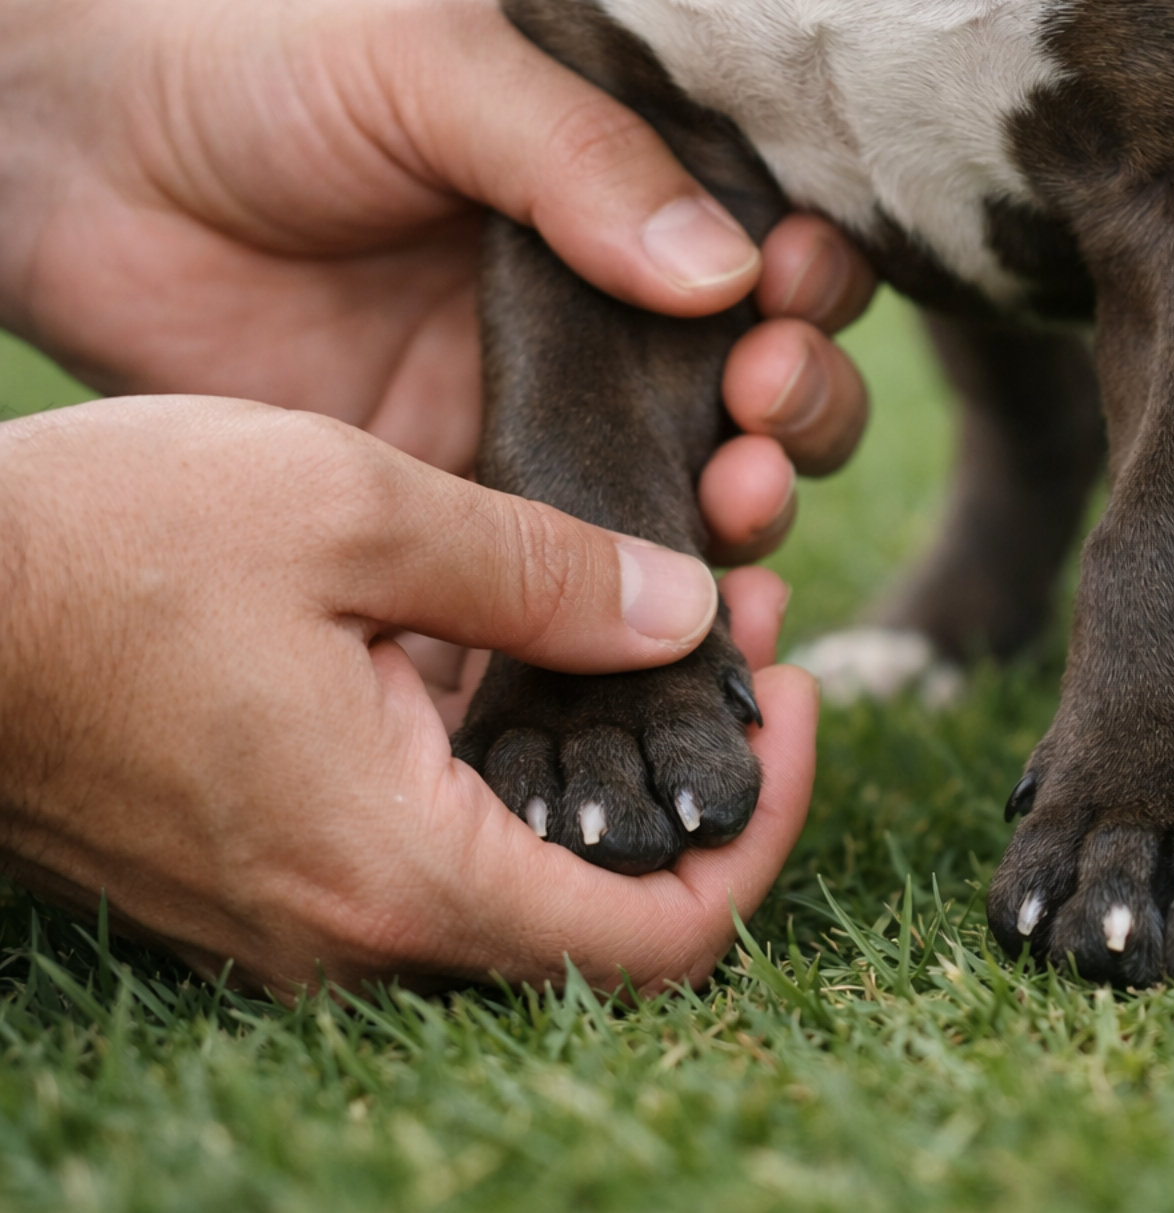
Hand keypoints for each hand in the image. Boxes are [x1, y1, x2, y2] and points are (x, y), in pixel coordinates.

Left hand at [0, 0, 873, 562]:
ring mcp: (544, 425)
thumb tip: (729, 275)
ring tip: (735, 501)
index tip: (788, 297)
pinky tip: (667, 613)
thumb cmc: (263, 82)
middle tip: (761, 408)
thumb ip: (581, 159)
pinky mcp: (468, 513)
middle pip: (766, 390)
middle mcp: (607, 321)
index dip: (811, 285)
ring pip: (699, 495)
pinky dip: (643, 609)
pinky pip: (579, 579)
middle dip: (801, 409)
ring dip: (752, 509)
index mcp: (624, 198)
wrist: (87, 176)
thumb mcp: (435, 74)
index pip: (771, 252)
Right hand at [0, 397, 815, 992]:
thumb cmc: (105, 547)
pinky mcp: (264, 874)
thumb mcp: (352, 511)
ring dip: (609, 764)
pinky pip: (434, 856)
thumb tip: (690, 612)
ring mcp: (302, 916)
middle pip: (607, 918)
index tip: (793, 696)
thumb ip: (545, 571)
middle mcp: (356, 932)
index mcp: (400, 869)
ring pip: (523, 883)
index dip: (768, 825)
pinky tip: (533, 648)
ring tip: (664, 617)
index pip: (664, 936)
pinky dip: (517, 771)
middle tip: (743, 638)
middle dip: (699, 778)